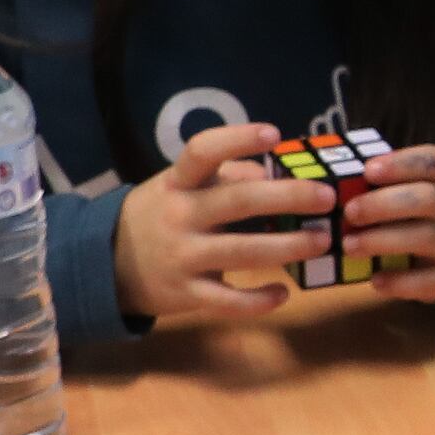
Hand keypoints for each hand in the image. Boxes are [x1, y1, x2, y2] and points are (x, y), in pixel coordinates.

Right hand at [108, 125, 328, 323]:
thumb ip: (225, 177)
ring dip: (286, 247)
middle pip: (238, 202)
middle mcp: (181, 215)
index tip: (273, 134)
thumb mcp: (181, 187)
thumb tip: (273, 172)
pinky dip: (257, 300)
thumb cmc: (160, 215)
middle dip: (287, 197)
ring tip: (322, 241)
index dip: (237, 140)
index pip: (203, 151)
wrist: (108, 264)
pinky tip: (284, 293)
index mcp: (179, 182)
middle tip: (326, 197)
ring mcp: (183, 256)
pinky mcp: (187, 293)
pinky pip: (227, 300)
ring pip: (240, 252)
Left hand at [335, 145, 434, 305]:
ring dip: (384, 240)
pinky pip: (429, 280)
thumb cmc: (405, 215)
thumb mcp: (397, 191)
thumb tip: (321, 182)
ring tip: (349, 246)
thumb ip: (370, 184)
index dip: (402, 164)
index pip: (431, 162)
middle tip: (350, 212)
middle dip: (385, 204)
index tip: (369, 170)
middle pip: (428, 199)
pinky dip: (401, 282)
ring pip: (427, 238)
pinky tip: (375, 280)